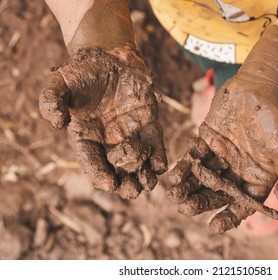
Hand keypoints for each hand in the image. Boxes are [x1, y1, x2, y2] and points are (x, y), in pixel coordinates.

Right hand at [40, 45, 166, 198]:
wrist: (109, 56)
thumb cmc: (82, 71)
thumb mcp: (59, 83)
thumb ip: (51, 102)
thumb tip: (57, 125)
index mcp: (86, 136)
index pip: (92, 161)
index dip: (100, 174)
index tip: (109, 184)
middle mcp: (109, 140)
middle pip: (118, 169)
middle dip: (125, 183)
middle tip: (132, 191)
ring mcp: (130, 133)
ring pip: (139, 162)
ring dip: (144, 176)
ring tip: (148, 183)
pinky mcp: (149, 124)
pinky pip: (155, 145)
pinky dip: (159, 157)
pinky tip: (161, 165)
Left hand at [168, 71, 277, 234]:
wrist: (264, 84)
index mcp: (258, 177)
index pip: (243, 203)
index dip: (229, 216)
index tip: (214, 226)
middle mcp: (239, 169)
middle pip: (219, 191)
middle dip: (202, 201)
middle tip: (184, 209)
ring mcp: (222, 154)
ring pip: (204, 176)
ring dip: (189, 186)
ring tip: (174, 196)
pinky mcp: (208, 138)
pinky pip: (194, 156)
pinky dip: (184, 166)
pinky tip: (173, 175)